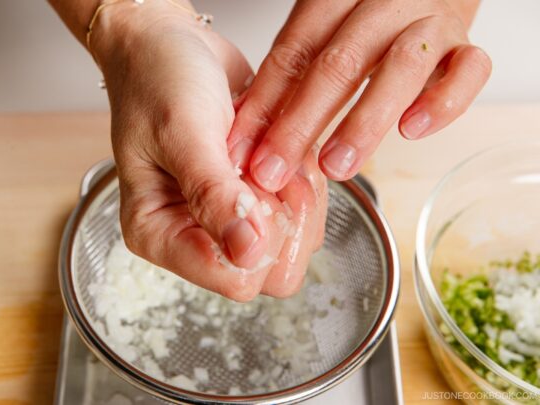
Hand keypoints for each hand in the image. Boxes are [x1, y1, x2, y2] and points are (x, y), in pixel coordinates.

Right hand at [91, 3, 326, 300]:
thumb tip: (247, 254)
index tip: (252, 183)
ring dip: (296, 192)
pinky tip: (276, 145)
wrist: (170, 42)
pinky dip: (304, 177)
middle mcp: (192, 235)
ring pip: (295, 243)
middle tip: (264, 165)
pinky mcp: (255, 200)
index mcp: (158, 234)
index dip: (260, 236)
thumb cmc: (157, 78)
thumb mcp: (183, 133)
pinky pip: (305, 213)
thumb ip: (213, 195)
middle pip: (270, 272)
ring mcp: (226, 220)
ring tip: (265, 147)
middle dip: (285, 217)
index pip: (232, 278)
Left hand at [230, 0, 490, 191]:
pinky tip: (411, 132)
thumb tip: (242, 142)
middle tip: (275, 170)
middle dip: (302, 122)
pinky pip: (468, 70)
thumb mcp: (318, 36)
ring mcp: (429, 24)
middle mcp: (382, 6)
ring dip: (364, 122)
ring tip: (337, 167)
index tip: (241, 152)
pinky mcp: (466, 45)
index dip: (264, 105)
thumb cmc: (362, 19)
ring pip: (401, 67)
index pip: (293, 52)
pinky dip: (441, 102)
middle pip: (339, 62)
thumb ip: (286, 79)